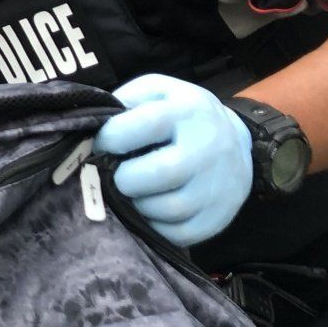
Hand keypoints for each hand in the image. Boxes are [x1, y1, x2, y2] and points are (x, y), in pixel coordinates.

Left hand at [93, 74, 251, 246]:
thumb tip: (94, 128)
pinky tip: (152, 209)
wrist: (233, 138)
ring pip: (170, 208)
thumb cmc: (179, 115)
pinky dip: (157, 226)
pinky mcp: (221, 215)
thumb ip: (125, 101)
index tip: (101, 145)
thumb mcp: (156, 92)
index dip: (113, 138)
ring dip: (140, 204)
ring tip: (136, 192)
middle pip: (162, 173)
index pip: (148, 124)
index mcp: (190, 111)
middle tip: (119, 175)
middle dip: (126, 178)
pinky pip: (181, 234)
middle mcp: (210, 147)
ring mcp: (220, 184)